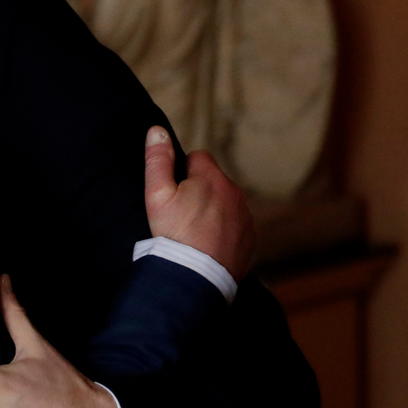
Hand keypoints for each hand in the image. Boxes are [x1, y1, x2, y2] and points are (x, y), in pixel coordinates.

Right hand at [144, 126, 255, 280]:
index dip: (183, 172)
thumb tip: (157, 130)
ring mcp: (245, 216)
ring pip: (226, 203)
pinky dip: (224, 230)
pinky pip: (236, 225)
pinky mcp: (250, 238)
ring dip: (213, 210)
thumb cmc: (174, 234)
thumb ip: (157, 159)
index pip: (198, 157)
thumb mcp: (157, 195)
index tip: (175, 193)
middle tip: (181, 215)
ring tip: (194, 232)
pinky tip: (208, 245)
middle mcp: (234, 192)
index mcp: (212, 178)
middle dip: (200, 191)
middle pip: (214, 181)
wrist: (197, 277)